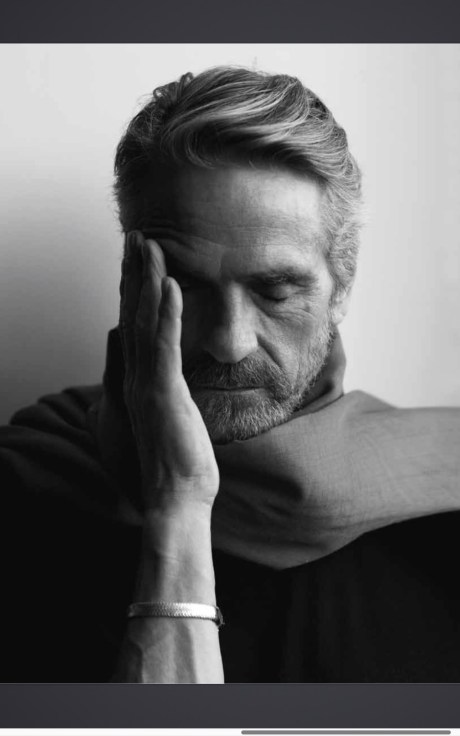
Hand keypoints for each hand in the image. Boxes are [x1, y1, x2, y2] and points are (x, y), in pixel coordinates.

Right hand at [119, 231, 219, 512]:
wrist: (174, 497)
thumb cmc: (172, 460)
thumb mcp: (161, 416)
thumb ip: (150, 385)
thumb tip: (145, 363)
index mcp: (139, 378)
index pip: (133, 324)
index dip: (133, 289)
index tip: (137, 258)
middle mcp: (137, 376)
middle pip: (132, 313)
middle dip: (134, 272)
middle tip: (136, 236)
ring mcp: (148, 384)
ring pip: (144, 322)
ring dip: (147, 281)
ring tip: (149, 246)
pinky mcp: (164, 394)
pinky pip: (164, 347)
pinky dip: (166, 315)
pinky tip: (170, 285)